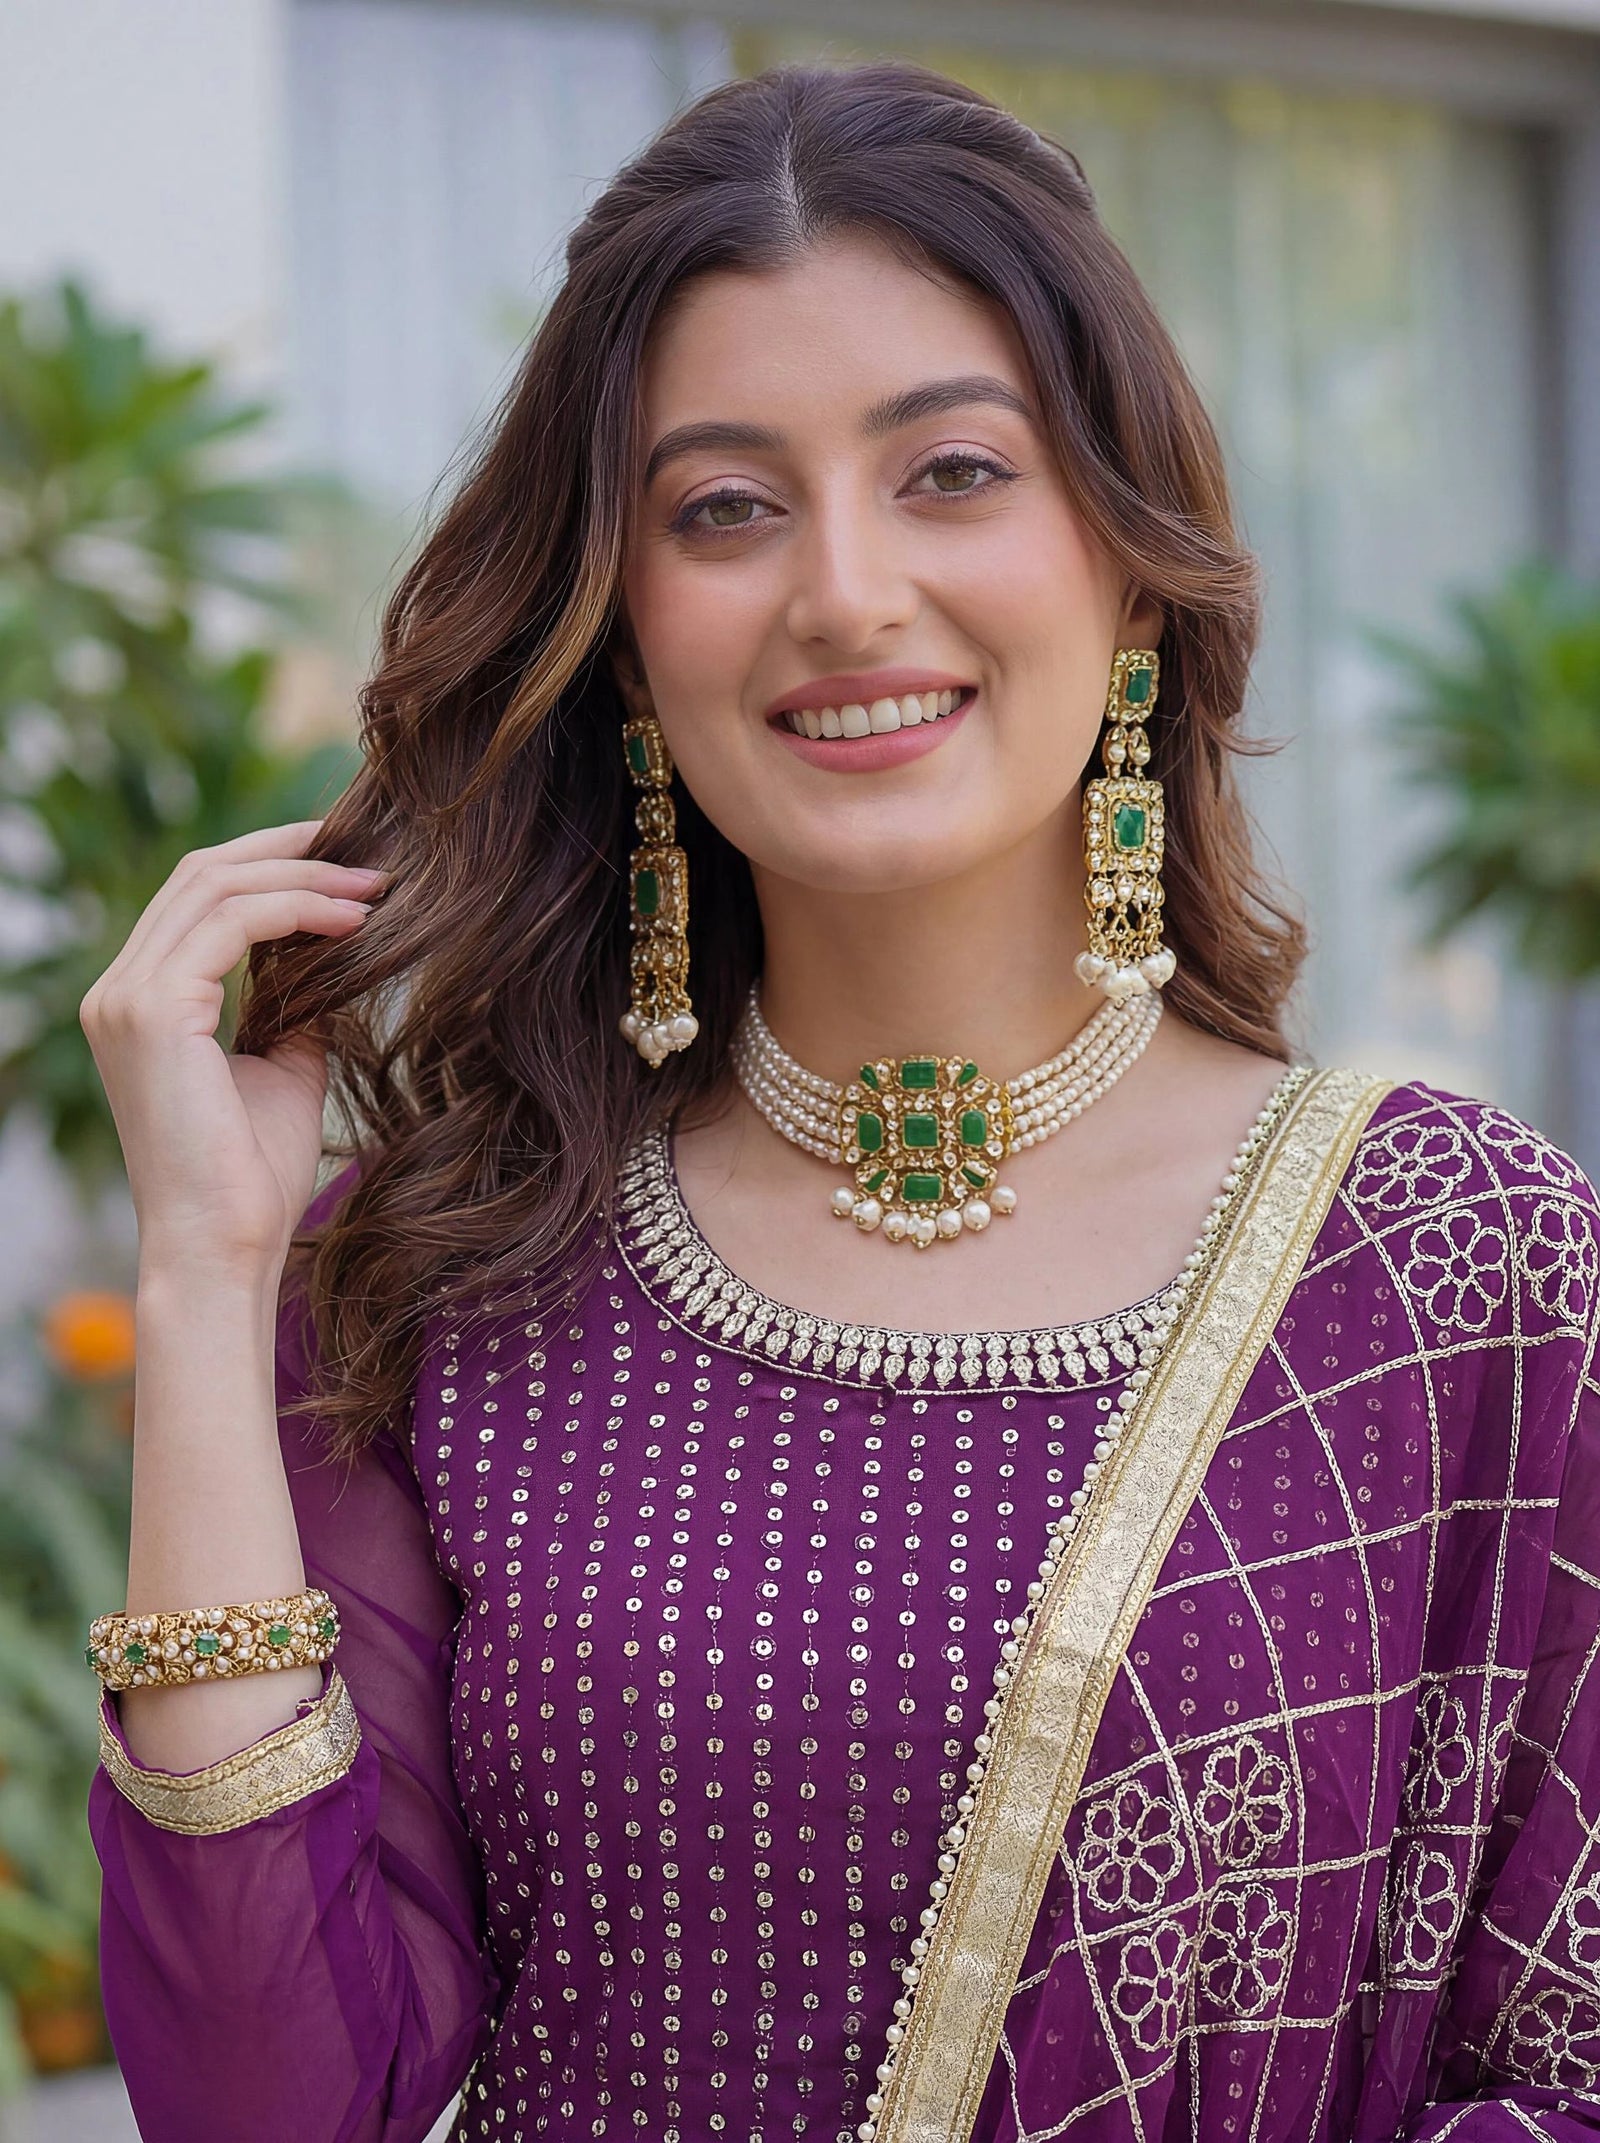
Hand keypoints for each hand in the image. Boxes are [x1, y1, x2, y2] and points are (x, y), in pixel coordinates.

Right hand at [80, 818, 385, 1280]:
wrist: (224, 1244)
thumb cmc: (251, 1174)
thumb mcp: (283, 1066)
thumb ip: (293, 1004)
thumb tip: (335, 952)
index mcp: (140, 1001)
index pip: (199, 896)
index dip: (272, 863)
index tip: (348, 861)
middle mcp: (119, 991)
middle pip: (204, 873)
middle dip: (291, 851)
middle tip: (369, 851)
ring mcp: (127, 997)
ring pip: (217, 885)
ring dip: (305, 877)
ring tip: (376, 887)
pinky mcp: (153, 1010)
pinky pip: (233, 922)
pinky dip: (298, 908)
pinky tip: (355, 921)